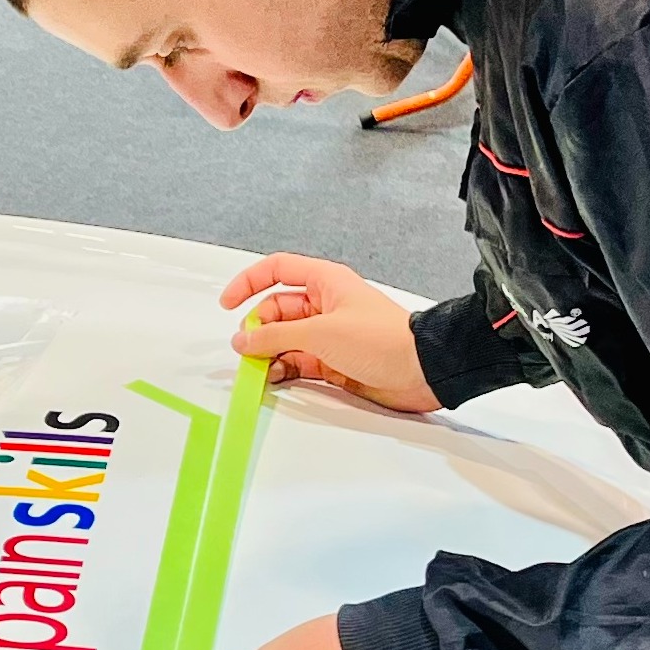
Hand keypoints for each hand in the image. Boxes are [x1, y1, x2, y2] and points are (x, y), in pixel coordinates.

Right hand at [220, 254, 441, 413]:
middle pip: (275, 310)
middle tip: (246, 351)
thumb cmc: (382, 340)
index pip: (276, 270)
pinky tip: (275, 378)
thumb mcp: (321, 333)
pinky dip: (283, 370)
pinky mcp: (333, 362)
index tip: (227, 304)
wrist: (423, 371)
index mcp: (324, 282)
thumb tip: (244, 339)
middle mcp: (324, 305)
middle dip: (257, 329)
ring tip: (259, 370)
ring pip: (284, 340)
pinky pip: (297, 363)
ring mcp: (328, 335)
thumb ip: (276, 336)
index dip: (248, 283)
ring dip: (268, 354)